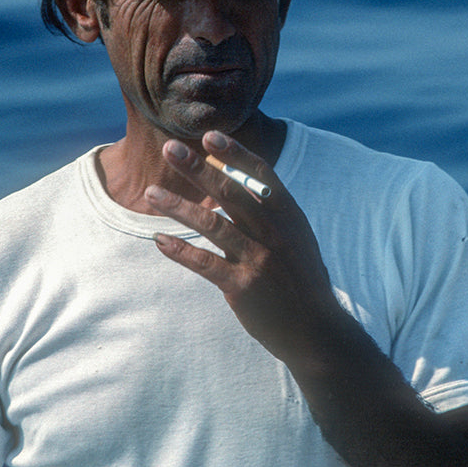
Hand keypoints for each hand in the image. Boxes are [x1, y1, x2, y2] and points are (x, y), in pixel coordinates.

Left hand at [147, 130, 341, 362]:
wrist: (317, 330)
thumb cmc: (301, 278)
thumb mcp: (297, 236)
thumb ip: (271, 209)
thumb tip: (242, 179)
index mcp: (287, 215)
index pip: (260, 174)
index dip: (234, 153)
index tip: (209, 135)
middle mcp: (273, 232)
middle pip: (230, 191)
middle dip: (197, 168)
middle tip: (170, 149)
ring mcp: (257, 259)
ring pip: (211, 225)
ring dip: (178, 206)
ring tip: (150, 192)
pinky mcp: (242, 286)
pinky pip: (205, 263)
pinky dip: (180, 251)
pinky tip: (159, 240)